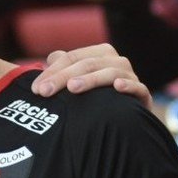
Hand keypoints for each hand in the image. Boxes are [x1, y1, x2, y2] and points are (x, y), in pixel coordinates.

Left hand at [32, 44, 151, 109]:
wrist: (127, 122)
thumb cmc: (98, 100)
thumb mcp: (78, 84)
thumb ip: (65, 69)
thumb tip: (50, 58)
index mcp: (100, 55)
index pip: (72, 57)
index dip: (53, 71)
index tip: (35, 89)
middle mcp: (116, 62)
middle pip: (87, 64)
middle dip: (63, 77)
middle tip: (44, 92)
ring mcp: (131, 77)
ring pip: (111, 72)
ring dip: (91, 79)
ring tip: (73, 88)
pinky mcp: (142, 95)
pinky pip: (138, 87)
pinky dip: (128, 85)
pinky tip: (117, 87)